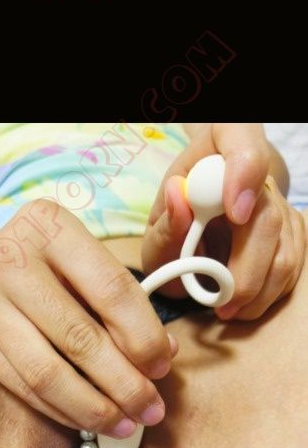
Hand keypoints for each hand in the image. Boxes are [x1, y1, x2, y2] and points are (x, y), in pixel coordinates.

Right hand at [0, 199, 178, 437]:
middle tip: (151, 409)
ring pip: (47, 373)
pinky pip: (25, 389)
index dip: (143, 336)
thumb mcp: (89, 261)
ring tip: (124, 424)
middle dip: (123, 383)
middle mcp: (11, 261)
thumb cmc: (53, 263)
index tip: (163, 368)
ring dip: (92, 407)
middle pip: (79, 337)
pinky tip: (90, 421)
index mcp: (51, 227)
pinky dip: (63, 411)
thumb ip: (127, 302)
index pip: (111, 290)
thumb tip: (165, 355)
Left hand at [142, 124, 305, 319]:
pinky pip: (291, 268)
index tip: (235, 212)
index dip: (243, 173)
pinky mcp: (292, 231)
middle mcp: (257, 168)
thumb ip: (164, 221)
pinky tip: (244, 303)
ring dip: (257, 291)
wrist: (199, 219)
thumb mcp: (156, 224)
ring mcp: (279, 201)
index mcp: (220, 142)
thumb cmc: (176, 218)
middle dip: (245, 271)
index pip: (242, 138)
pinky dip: (267, 294)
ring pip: (285, 250)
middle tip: (221, 302)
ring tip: (227, 309)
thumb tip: (179, 198)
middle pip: (268, 216)